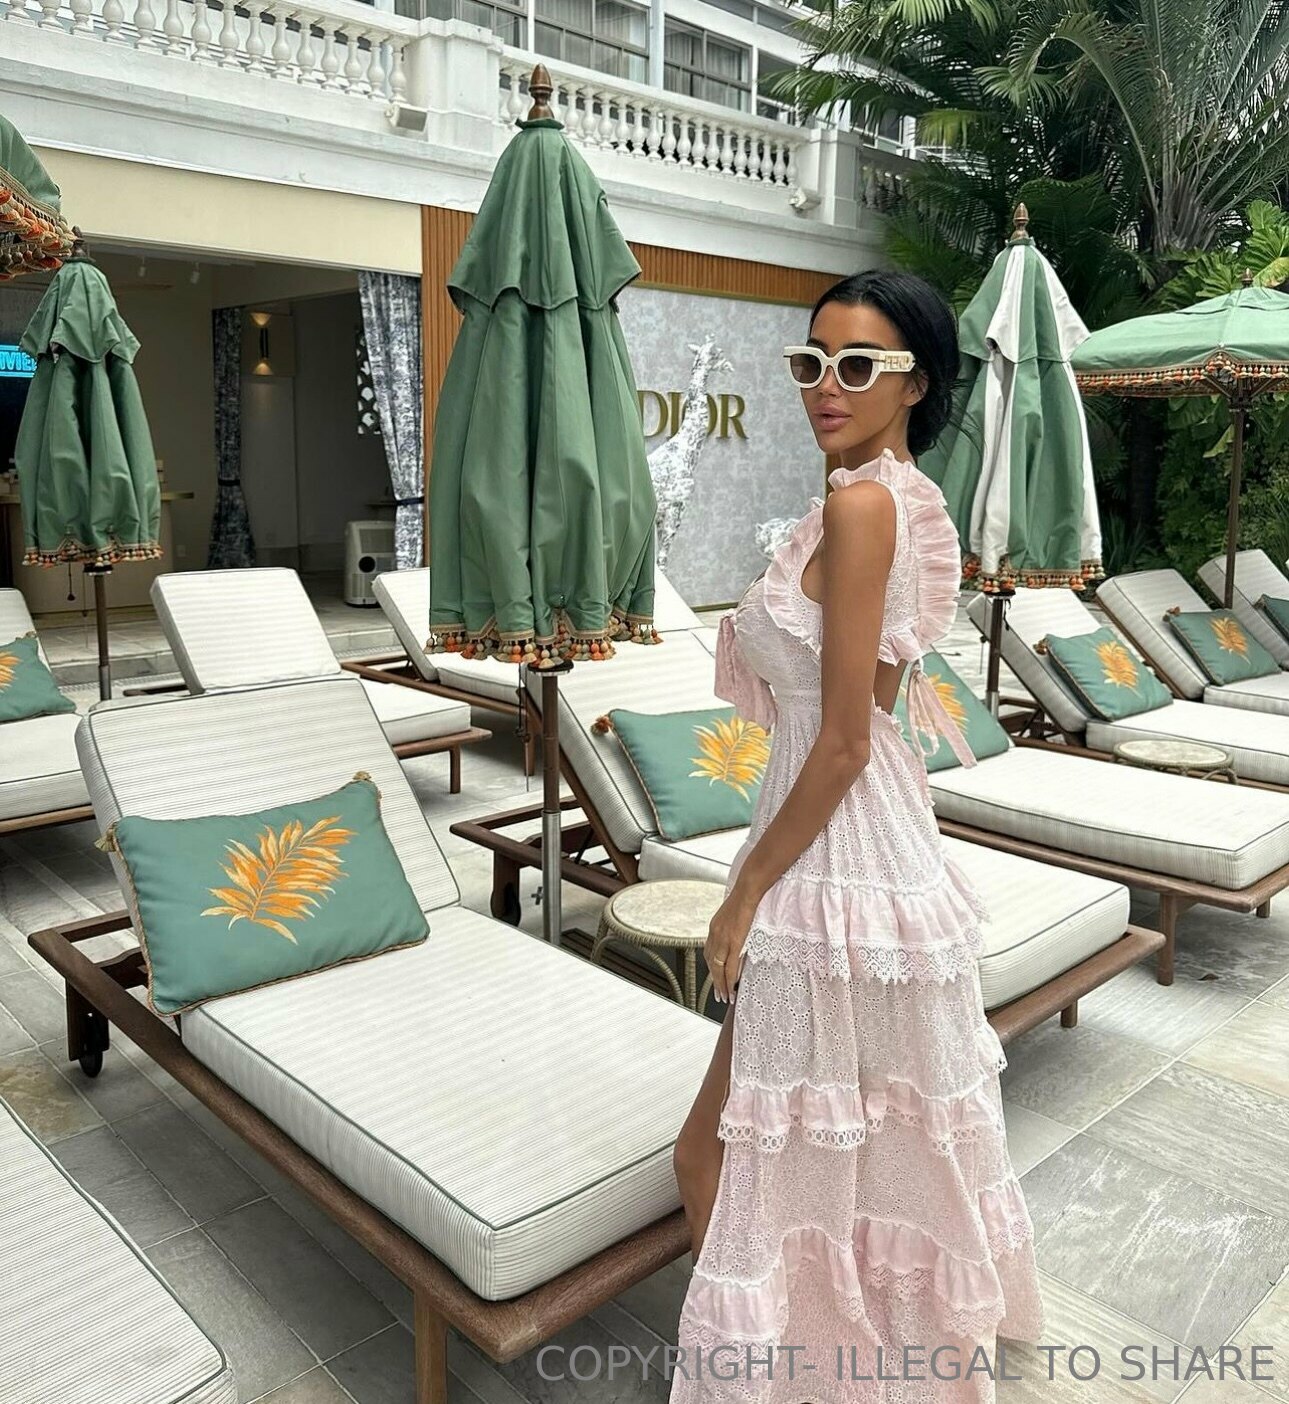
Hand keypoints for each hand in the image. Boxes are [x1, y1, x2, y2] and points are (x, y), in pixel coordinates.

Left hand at [705, 888, 758, 1003]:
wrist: (748, 889)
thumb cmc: (745, 897)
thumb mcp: (733, 914)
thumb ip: (731, 927)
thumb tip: (736, 935)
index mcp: (714, 928)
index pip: (708, 954)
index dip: (711, 969)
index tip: (715, 979)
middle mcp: (715, 934)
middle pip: (711, 964)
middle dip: (714, 982)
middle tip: (718, 995)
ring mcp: (723, 938)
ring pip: (718, 968)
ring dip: (721, 984)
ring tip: (725, 996)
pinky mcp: (734, 941)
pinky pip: (730, 965)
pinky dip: (730, 978)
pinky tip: (732, 987)